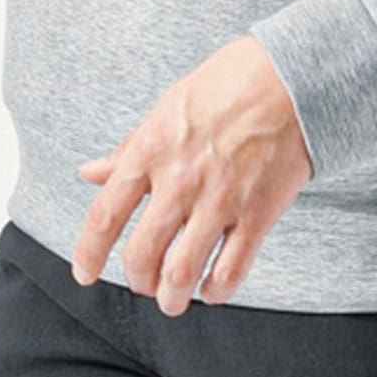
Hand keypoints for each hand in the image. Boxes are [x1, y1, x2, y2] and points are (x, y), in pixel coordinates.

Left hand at [71, 34, 313, 314]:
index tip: (85, 273)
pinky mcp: (257, 215)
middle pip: (140, 256)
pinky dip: (215, 292)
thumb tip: (90, 172)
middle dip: (137, 281)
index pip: (104, 216)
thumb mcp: (167, 106)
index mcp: (152, 149)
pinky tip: (212, 287)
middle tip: (144, 283)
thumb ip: (129, 147)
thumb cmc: (228, 83)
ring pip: (180, 275)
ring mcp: (219, 200)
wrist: (291, 76)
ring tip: (174, 300)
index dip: (88, 254)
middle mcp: (180, 180)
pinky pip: (229, 273)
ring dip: (171, 298)